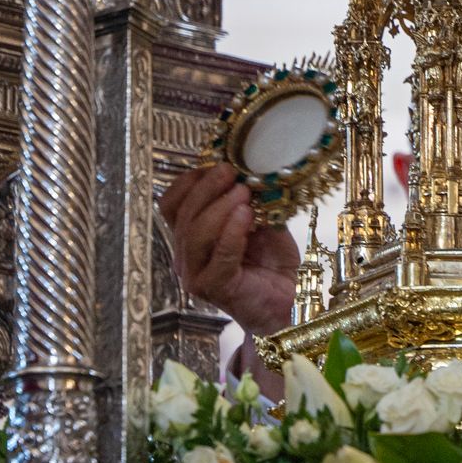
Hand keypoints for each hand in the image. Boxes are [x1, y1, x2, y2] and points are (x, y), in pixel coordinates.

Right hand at [158, 163, 299, 335]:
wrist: (289, 299)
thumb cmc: (272, 261)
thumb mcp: (261, 219)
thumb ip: (250, 198)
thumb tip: (250, 168)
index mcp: (190, 236)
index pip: (172, 204)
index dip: (189, 181)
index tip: (216, 163)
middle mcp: (186, 255)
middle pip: (182, 216)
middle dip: (206, 188)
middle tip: (231, 171)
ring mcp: (196, 275)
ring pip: (195, 235)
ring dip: (219, 208)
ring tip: (243, 192)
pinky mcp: (213, 289)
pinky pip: (218, 257)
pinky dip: (230, 232)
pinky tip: (246, 215)